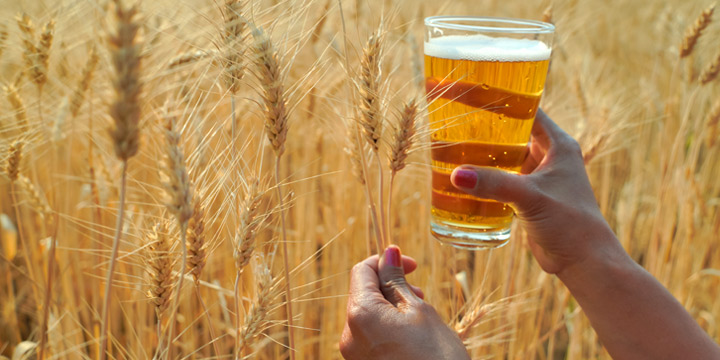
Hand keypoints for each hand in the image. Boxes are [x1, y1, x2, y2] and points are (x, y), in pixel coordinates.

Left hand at [340, 245, 469, 359]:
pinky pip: (371, 337)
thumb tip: (388, 253)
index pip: (362, 271)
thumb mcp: (419, 311)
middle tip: (421, 295)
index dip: (386, 261)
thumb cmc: (436, 356)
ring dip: (391, 308)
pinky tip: (412, 337)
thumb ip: (397, 281)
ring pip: (368, 316)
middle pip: (363, 293)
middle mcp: (349, 335)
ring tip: (420, 319)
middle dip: (390, 287)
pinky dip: (388, 328)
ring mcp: (354, 355)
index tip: (413, 266)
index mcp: (360, 314)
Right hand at [450, 110, 620, 274]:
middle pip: (514, 132)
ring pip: (507, 157)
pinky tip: (466, 178)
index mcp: (558, 145)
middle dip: (488, 128)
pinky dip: (487, 177)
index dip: (504, 101)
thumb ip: (494, 184)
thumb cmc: (569, 223)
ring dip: (485, 154)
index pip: (529, 111)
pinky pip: (504, 179)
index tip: (475, 95)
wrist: (583, 262)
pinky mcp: (530, 197)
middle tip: (456, 122)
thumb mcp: (529, 197)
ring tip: (454, 146)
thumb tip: (456, 175)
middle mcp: (549, 157)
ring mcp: (539, 177)